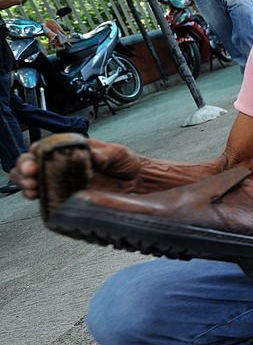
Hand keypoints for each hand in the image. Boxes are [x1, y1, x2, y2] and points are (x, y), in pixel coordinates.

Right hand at [11, 139, 145, 199]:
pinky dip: (39, 197)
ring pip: (33, 180)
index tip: (35, 161)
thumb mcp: (118, 153)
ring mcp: (62, 180)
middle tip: (31, 176)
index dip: (34, 153)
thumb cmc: (126, 162)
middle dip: (24, 169)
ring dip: (27, 184)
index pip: (44, 147)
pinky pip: (47, 196)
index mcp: (70, 147)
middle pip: (31, 163)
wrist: (136, 181)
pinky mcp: (67, 195)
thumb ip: (105, 154)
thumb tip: (93, 155)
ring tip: (32, 188)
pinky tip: (38, 198)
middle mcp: (62, 163)